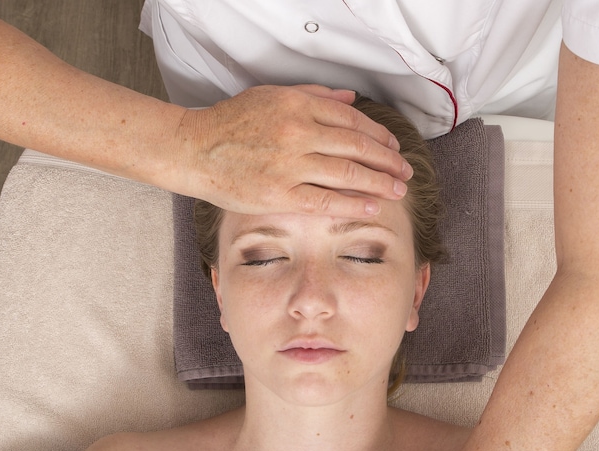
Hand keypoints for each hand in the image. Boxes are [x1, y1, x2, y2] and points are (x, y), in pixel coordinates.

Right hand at [175, 85, 411, 217]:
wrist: (194, 149)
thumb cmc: (229, 123)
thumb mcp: (270, 96)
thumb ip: (313, 96)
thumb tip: (350, 99)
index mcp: (297, 105)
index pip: (351, 120)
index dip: (378, 135)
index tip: (392, 147)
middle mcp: (297, 132)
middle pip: (356, 146)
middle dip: (386, 161)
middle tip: (404, 172)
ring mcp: (289, 164)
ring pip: (346, 173)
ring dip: (378, 183)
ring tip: (396, 191)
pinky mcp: (279, 194)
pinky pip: (325, 201)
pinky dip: (352, 204)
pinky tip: (370, 207)